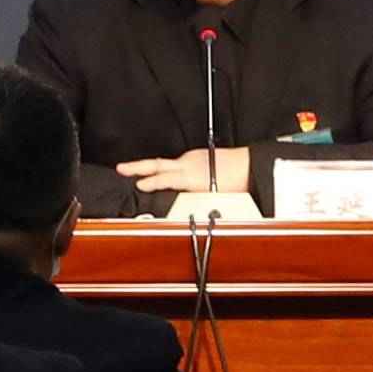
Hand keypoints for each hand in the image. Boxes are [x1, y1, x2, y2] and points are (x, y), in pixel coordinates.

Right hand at [118, 148, 247, 198]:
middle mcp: (189, 164)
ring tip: (135, 172)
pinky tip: (164, 174)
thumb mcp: (214, 200)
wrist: (252, 167)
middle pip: (158, 165)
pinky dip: (166, 168)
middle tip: (120, 168)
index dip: (150, 183)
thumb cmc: (237, 185)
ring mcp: (193, 158)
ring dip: (149, 167)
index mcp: (191, 176)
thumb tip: (180, 214)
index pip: (164, 178)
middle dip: (137, 167)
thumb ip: (194, 206)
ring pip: (166, 163)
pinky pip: (176, 163)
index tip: (138, 186)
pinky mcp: (198, 157)